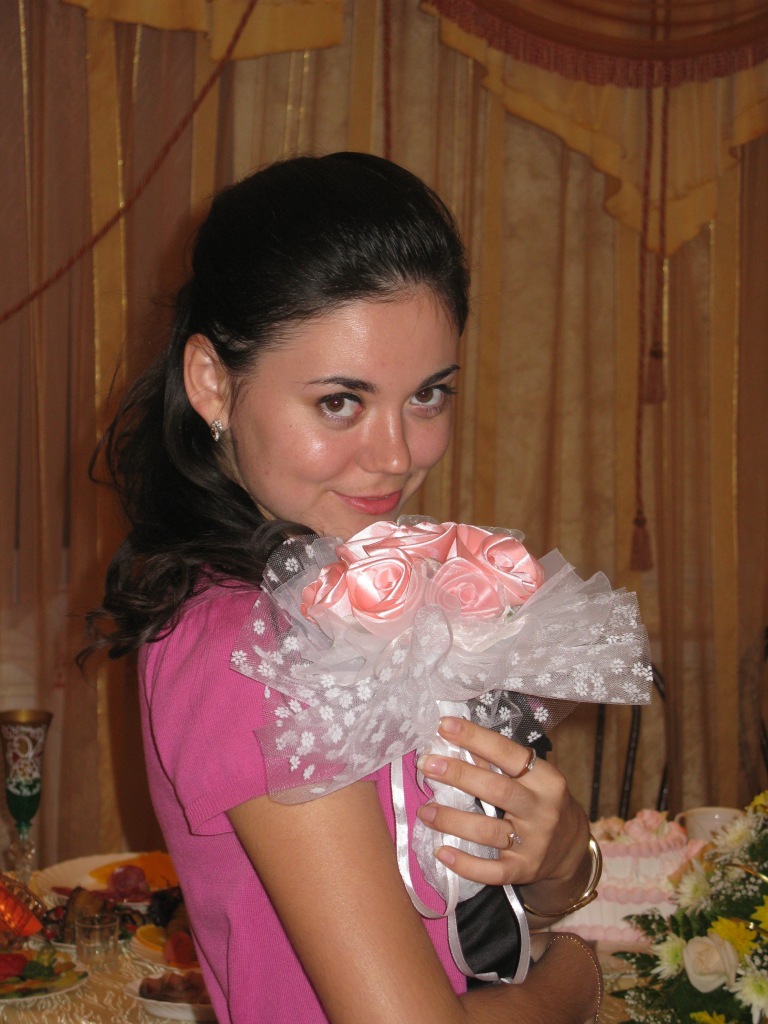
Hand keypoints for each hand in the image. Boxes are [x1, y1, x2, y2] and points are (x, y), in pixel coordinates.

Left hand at [415, 716, 589, 892]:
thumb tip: (457, 737)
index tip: (444, 726)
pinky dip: (465, 863)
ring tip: (424, 811)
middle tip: (426, 765)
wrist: (571, 849)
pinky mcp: (523, 871)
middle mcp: (542, 810)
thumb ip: (499, 762)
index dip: (476, 738)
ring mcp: (534, 843)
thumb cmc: (541, 802)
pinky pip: (491, 871)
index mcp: (546, 779)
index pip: (509, 753)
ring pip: (489, 832)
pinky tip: (441, 852)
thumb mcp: (532, 778)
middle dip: (459, 775)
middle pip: (498, 790)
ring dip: (452, 820)